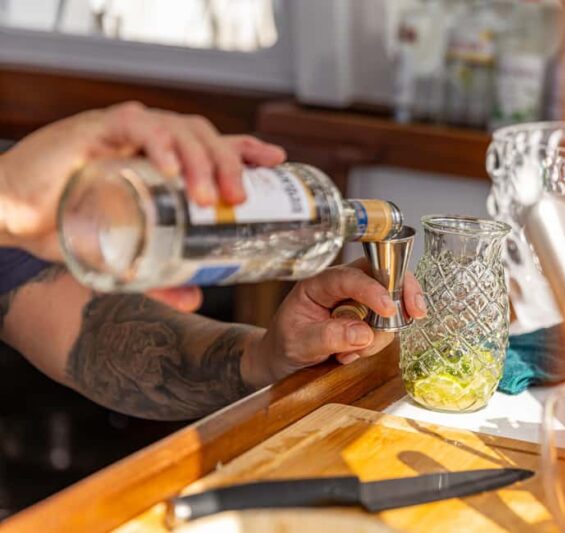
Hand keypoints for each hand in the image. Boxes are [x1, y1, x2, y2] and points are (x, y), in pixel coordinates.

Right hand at [0, 101, 285, 310]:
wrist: (13, 214)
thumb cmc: (69, 224)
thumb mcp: (125, 256)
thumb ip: (160, 279)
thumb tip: (195, 302)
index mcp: (165, 161)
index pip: (216, 145)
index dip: (248, 148)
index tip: (278, 161)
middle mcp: (152, 140)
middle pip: (207, 138)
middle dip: (231, 163)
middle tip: (241, 198)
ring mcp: (127, 132)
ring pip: (180, 129)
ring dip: (202, 159)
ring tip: (213, 195)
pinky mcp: (97, 130)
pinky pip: (137, 126)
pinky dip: (157, 144)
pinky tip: (171, 168)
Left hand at [241, 259, 427, 387]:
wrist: (282, 358)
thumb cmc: (284, 344)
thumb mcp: (298, 343)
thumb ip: (327, 337)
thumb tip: (362, 334)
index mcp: (320, 283)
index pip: (350, 277)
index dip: (372, 289)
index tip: (388, 308)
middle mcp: (343, 286)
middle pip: (383, 275)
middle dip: (402, 293)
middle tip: (415, 313)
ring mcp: (358, 301)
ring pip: (389, 306)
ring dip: (381, 333)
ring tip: (349, 354)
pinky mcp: (367, 317)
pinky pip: (387, 325)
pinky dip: (377, 342)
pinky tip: (354, 353)